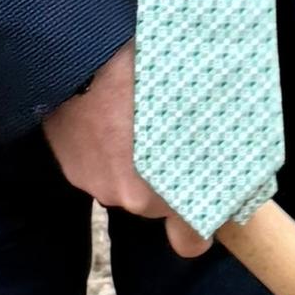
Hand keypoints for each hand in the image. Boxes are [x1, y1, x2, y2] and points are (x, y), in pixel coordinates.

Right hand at [39, 43, 193, 246]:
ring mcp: (95, 183)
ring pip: (123, 181)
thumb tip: (224, 156)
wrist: (89, 53)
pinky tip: (106, 113)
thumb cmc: (152, 75)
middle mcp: (130, 198)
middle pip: (153, 203)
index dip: (199, 228)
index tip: (206, 206)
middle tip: (168, 134)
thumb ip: (212, 149)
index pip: (191, 242)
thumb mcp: (203, 109)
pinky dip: (103, 146)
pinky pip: (96, 164)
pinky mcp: (70, 165)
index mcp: (170, 192)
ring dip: (129, 160)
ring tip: (132, 116)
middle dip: (162, 178)